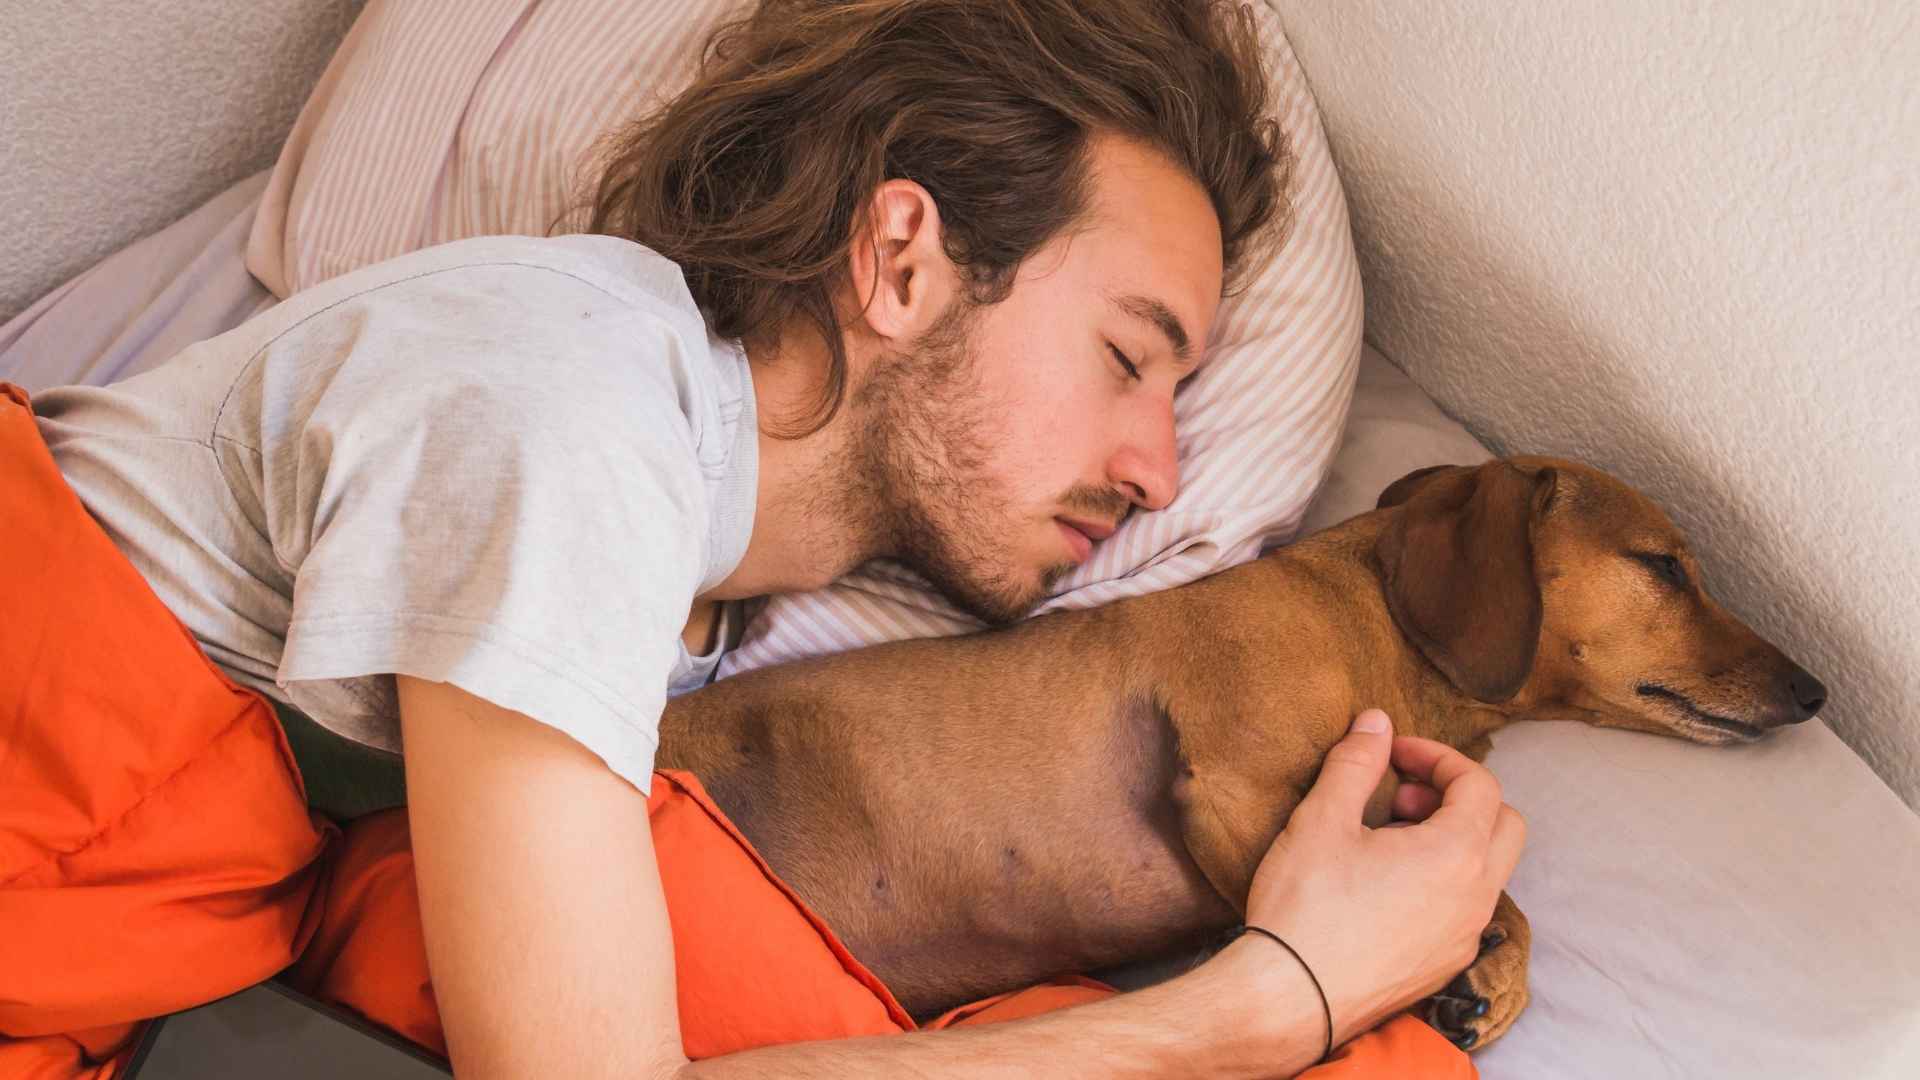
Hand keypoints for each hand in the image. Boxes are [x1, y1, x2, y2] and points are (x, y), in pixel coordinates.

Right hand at [1240, 709, 1524, 1044]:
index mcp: (1456, 854)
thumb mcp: (1322, 819)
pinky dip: (1443, 880)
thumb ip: (1355, 763)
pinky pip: (1465, 909)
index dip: (1438, 756)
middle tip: (1403, 796)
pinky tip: (1386, 885)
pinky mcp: (1444, 965)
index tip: (1393, 754)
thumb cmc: (1306, 907)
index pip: (1480, 783)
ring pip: (1487, 870)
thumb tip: (1375, 722)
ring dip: (1453, 839)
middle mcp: (1475, 897)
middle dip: (1459, 797)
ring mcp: (1463, 936)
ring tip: (1387, 840)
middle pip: (1505, 825)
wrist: (1289, 999)